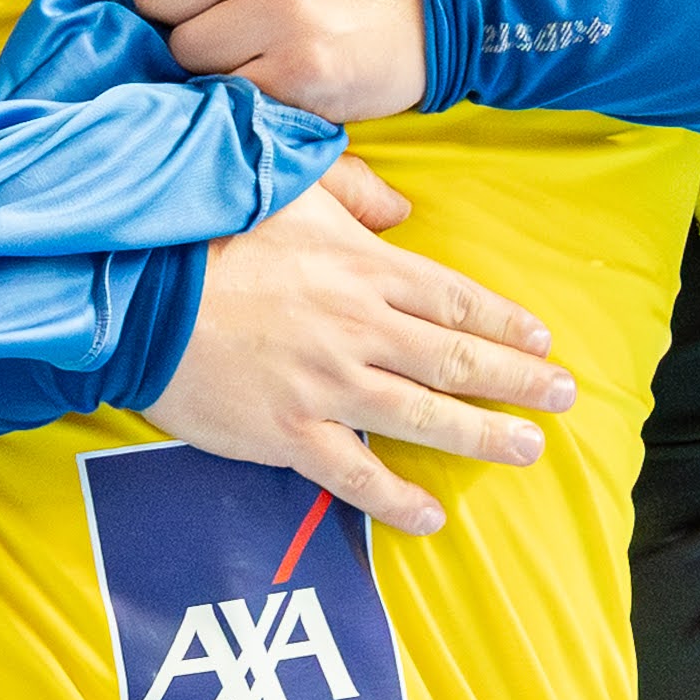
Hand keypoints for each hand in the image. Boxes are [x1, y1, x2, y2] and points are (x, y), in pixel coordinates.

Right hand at [141, 181, 571, 534]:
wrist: (138, 289)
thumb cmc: (207, 229)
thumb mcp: (286, 183)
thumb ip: (352, 190)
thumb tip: (401, 208)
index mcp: (362, 269)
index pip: (454, 299)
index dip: (504, 323)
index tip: (541, 342)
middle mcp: (358, 330)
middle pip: (456, 360)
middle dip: (518, 382)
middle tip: (562, 399)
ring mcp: (326, 386)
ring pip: (424, 418)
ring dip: (483, 437)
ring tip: (526, 450)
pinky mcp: (287, 432)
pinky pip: (355, 476)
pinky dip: (398, 501)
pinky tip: (431, 516)